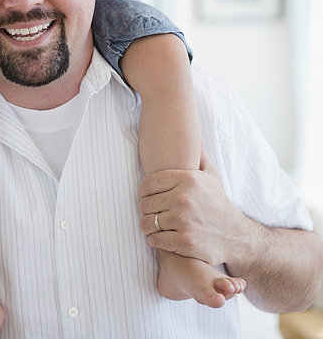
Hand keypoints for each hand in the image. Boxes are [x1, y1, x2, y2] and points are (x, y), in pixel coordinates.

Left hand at [138, 151, 245, 265]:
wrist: (235, 235)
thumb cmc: (218, 203)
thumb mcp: (212, 175)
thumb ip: (199, 155)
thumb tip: (193, 135)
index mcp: (188, 179)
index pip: (148, 183)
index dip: (142, 192)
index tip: (146, 197)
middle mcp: (184, 198)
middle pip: (145, 203)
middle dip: (144, 209)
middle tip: (150, 213)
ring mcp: (184, 221)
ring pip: (147, 222)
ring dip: (147, 226)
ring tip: (152, 225)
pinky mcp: (184, 241)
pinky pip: (155, 240)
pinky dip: (154, 240)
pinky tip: (159, 237)